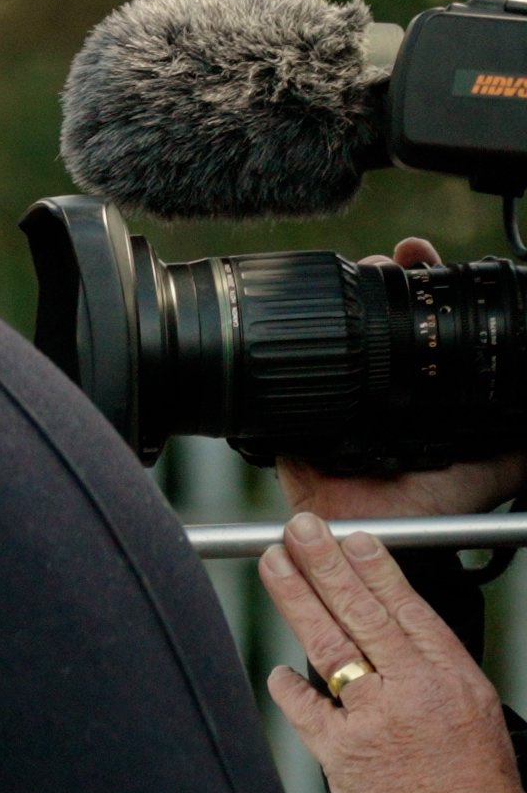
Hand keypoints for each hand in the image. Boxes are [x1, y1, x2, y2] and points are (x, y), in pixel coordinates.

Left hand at [258, 512, 526, 792]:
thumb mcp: (474, 721)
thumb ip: (430, 682)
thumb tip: (392, 649)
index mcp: (453, 680)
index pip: (407, 610)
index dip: (375, 570)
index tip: (352, 537)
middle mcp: (414, 692)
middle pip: (361, 614)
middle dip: (325, 565)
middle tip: (298, 529)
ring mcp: (374, 721)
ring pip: (327, 645)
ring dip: (296, 599)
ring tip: (274, 564)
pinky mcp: (341, 755)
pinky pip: (305, 708)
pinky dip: (289, 685)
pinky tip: (277, 668)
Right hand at [274, 245, 526, 524]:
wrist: (388, 538)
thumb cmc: (439, 508)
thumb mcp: (501, 462)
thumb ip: (522, 436)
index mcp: (416, 389)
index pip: (418, 322)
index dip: (422, 281)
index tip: (422, 254)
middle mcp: (374, 387)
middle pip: (372, 315)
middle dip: (384, 277)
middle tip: (398, 261)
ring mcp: (332, 399)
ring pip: (334, 337)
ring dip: (342, 300)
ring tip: (368, 274)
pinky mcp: (294, 420)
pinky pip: (288, 385)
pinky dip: (296, 354)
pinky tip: (317, 321)